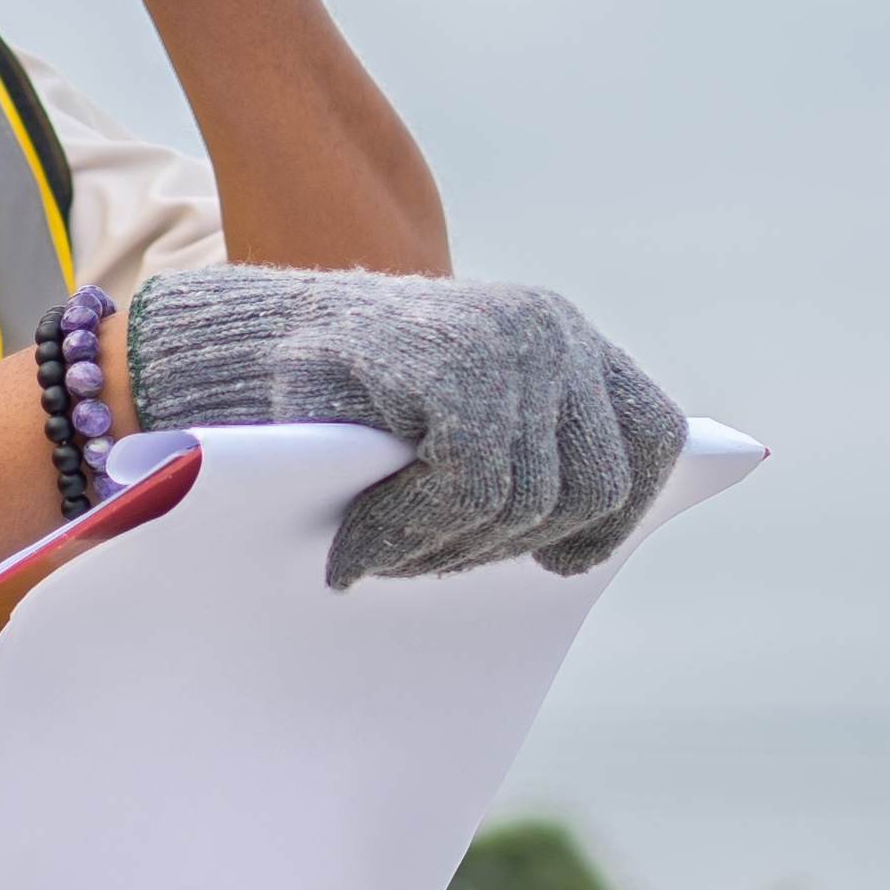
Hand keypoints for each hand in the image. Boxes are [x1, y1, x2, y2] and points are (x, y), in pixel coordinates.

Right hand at [118, 262, 682, 584]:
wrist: (236, 342)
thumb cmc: (345, 396)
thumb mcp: (456, 412)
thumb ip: (527, 446)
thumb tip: (590, 544)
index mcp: (565, 337)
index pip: (653, 438)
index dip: (616, 516)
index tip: (566, 560)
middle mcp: (549, 328)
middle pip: (596, 490)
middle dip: (517, 547)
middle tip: (433, 556)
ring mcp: (506, 342)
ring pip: (534, 501)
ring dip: (456, 547)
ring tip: (389, 548)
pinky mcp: (452, 367)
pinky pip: (472, 489)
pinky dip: (416, 531)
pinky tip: (363, 542)